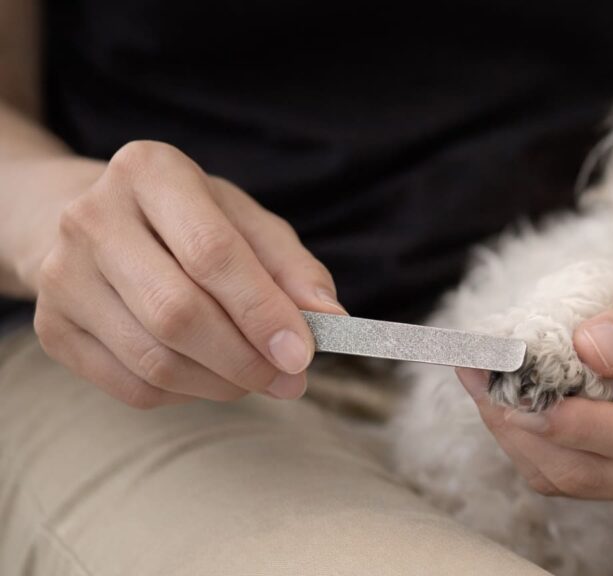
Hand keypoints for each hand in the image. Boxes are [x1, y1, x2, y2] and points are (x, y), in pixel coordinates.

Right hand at [29, 141, 344, 407]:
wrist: (96, 225)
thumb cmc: (189, 224)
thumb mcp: (246, 223)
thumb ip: (293, 268)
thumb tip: (332, 321)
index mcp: (151, 172)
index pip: (212, 253)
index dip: (262, 311)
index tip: (302, 353)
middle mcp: (93, 217)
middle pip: (177, 312)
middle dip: (245, 359)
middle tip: (290, 380)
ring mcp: (63, 274)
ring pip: (155, 360)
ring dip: (221, 384)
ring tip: (256, 379)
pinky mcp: (52, 327)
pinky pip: (132, 386)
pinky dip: (185, 395)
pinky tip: (209, 378)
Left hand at [457, 255, 612, 505]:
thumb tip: (588, 348)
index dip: (573, 422)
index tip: (519, 391)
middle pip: (590, 470)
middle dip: (526, 426)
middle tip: (480, 375)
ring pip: (566, 477)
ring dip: (515, 433)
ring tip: (479, 378)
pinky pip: (561, 470)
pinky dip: (524, 436)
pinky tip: (498, 395)